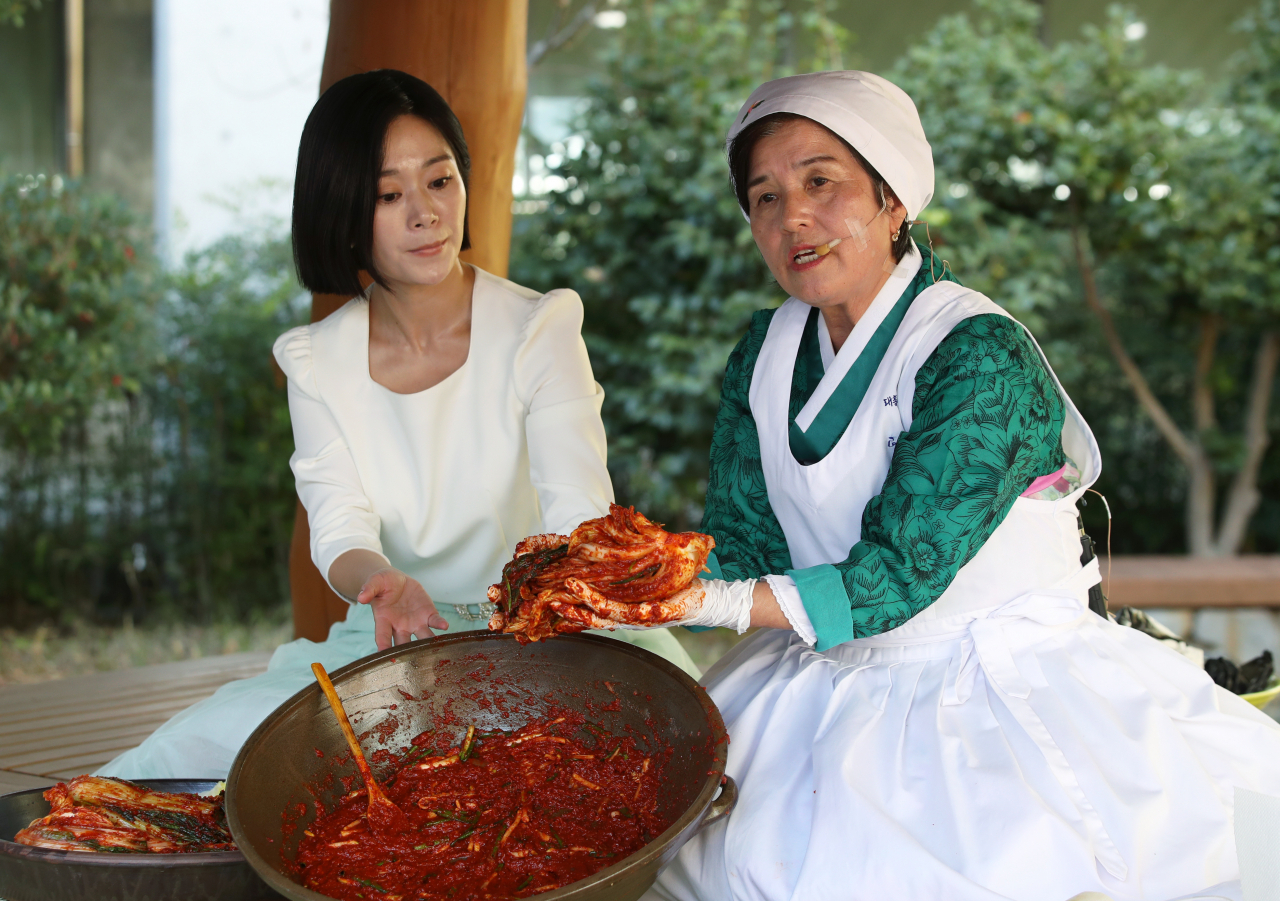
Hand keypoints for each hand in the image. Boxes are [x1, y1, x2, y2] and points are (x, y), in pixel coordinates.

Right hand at [357, 568, 448, 649]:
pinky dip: (439, 624)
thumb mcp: (374, 582)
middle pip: (404, 643)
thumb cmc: (382, 584)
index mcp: (384, 620)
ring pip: (422, 636)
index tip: (384, 655)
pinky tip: (444, 625)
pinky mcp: (427, 615)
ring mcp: (414, 622)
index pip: (382, 636)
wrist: (395, 580)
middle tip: (412, 662)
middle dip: (408, 653)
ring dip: (428, 642)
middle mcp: (399, 626)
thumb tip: (361, 597)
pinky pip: (434, 621)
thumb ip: (369, 589)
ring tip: (434, 647)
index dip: (383, 646)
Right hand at [550, 578, 757, 632]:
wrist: (708, 599)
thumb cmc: (675, 584)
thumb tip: (598, 535)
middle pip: (590, 614)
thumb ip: (623, 558)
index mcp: (621, 605)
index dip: (566, 603)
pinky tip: (608, 604)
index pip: (587, 605)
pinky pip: (637, 613)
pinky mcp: (658, 615)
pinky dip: (623, 610)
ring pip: (607, 613)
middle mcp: (627, 615)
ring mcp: (641, 617)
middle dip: (568, 608)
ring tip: (569, 589)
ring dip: (587, 603)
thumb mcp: (644, 570)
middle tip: (548, 601)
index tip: (543, 598)